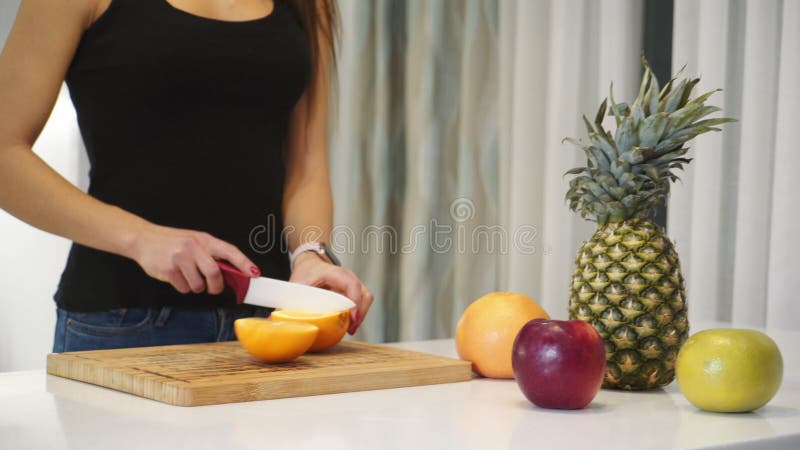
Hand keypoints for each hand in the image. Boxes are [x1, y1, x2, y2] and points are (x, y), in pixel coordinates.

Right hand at [129, 224, 258, 294]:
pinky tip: (176, 277)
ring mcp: (180, 258)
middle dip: (216, 286)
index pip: (229, 251)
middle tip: (213, 288)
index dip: (244, 263)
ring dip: (196, 287)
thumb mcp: (195, 241)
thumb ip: (211, 254)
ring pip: (198, 285)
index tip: (254, 273)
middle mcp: (193, 247)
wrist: (143, 239)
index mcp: (204, 239)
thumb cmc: (173, 242)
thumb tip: (232, 273)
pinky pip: (184, 288)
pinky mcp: (168, 269)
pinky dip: (183, 287)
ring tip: (188, 277)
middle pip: (215, 273)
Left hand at [289, 253, 372, 334]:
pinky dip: (358, 314)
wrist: (310, 265)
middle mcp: (348, 277)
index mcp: (335, 273)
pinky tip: (349, 324)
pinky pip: (362, 302)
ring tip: (351, 329)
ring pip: (366, 299)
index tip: (353, 317)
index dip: (355, 302)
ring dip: (361, 315)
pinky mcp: (353, 291)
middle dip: (360, 313)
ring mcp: (353, 283)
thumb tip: (283, 318)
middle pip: (364, 294)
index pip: (352, 285)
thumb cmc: (306, 272)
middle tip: (351, 328)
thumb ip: (293, 301)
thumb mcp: (297, 285)